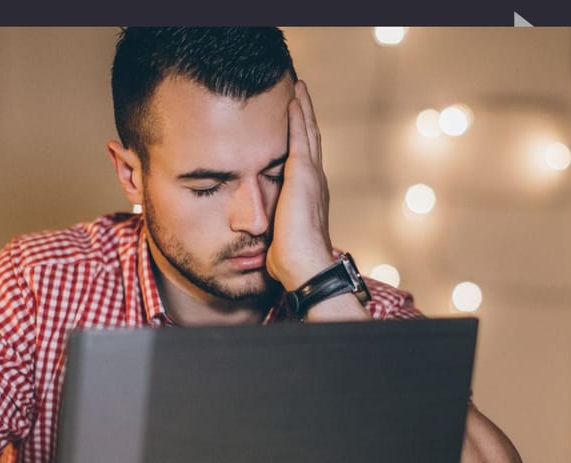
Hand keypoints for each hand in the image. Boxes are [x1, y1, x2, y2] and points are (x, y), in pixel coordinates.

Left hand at [267, 79, 336, 290]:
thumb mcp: (276, 239)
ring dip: (303, 109)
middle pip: (310, 140)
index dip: (301, 140)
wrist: (305, 265)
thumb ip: (271, 229)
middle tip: (300, 93)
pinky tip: (292, 99)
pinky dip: (298, 115)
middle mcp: (315, 182)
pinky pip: (300, 136)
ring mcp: (311, 176)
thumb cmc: (290, 262)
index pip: (304, 161)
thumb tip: (255, 239)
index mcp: (309, 197)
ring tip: (298, 88)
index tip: (294, 123)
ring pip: (308, 132)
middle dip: (305, 117)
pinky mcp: (303, 173)